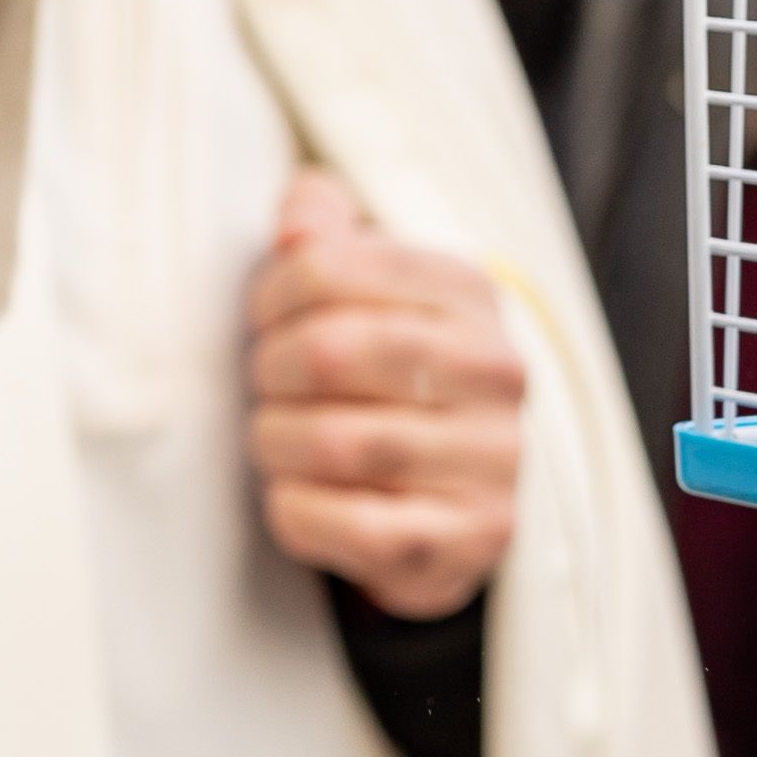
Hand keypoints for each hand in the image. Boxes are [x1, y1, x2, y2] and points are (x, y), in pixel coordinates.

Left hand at [244, 168, 531, 620]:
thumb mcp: (368, 291)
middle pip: (328, 350)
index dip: (269, 296)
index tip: (261, 321)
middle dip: (269, 371)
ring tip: (273, 439)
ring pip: (337, 442)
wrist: (453, 498)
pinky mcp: (472, 539)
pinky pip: (355, 526)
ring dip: (276, 442)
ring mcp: (493, 460)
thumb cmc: (388, 376)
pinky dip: (298, 511)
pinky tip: (293, 496)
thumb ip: (324, 232)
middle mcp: (495, 370)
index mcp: (468, 292)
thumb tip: (298, 217)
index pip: (328, 267)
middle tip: (262, 387)